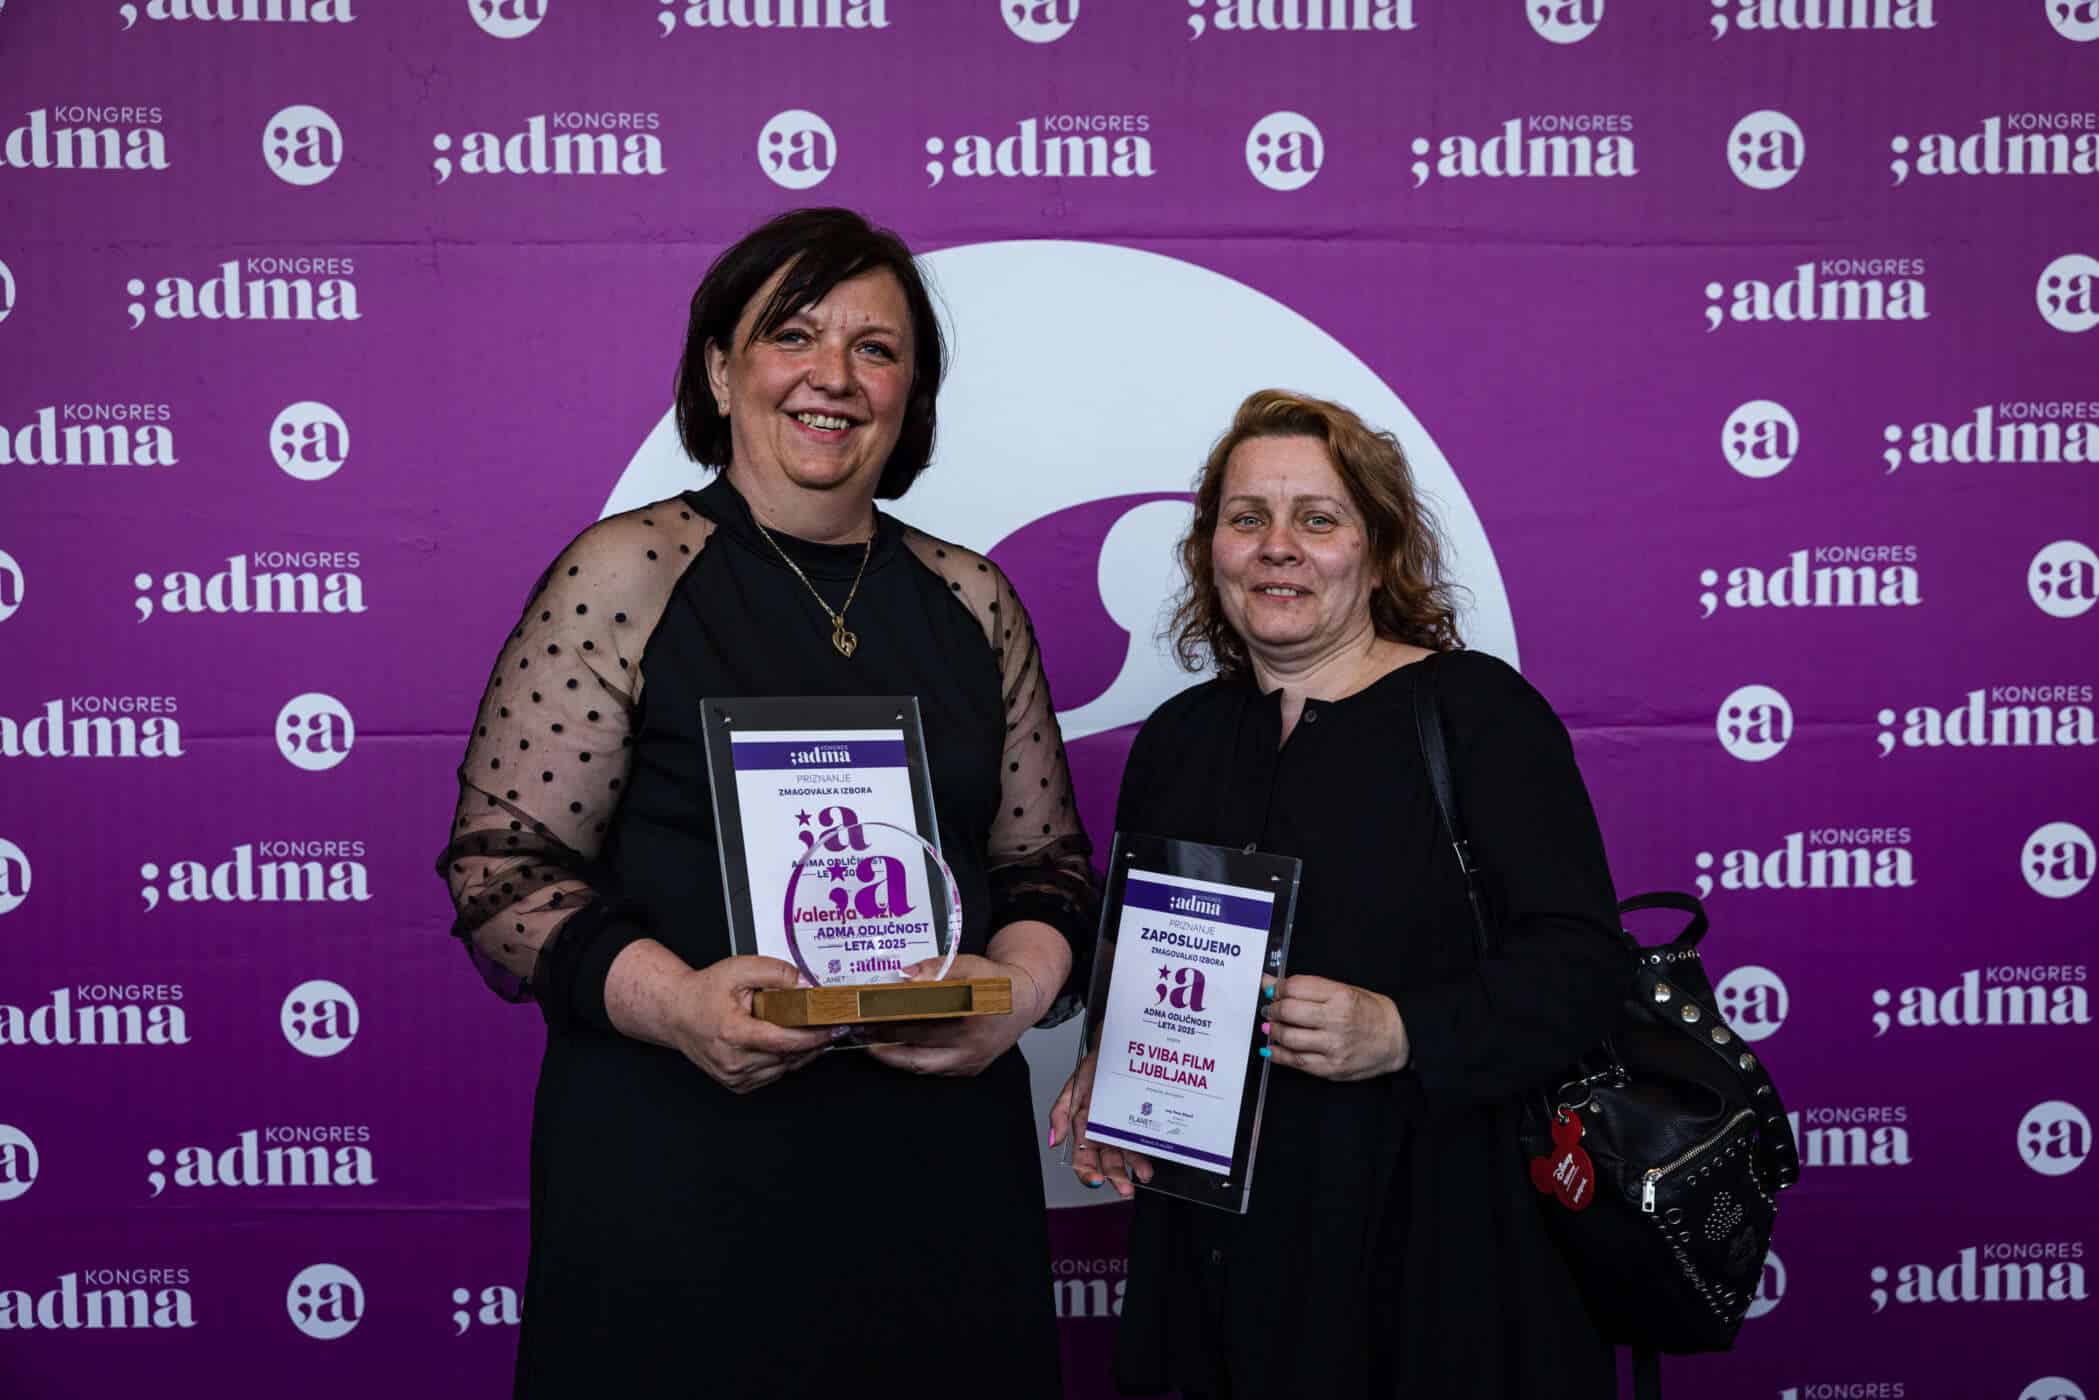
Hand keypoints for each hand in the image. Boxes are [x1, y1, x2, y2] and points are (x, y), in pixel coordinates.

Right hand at [669, 956, 833, 1093]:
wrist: (676, 1013)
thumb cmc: (704, 992)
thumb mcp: (740, 969)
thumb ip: (776, 972)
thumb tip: (806, 985)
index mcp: (733, 1033)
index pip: (784, 1041)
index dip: (814, 1036)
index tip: (835, 1028)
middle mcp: (733, 1060)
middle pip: (788, 1056)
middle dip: (814, 1042)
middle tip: (832, 1026)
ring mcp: (734, 1076)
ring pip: (784, 1069)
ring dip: (801, 1053)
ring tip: (812, 1032)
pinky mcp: (736, 1084)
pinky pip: (772, 1075)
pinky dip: (784, 1061)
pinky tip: (787, 1044)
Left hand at [864, 953, 1041, 1078]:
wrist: (1023, 1001)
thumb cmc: (994, 982)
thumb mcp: (968, 964)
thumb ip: (936, 968)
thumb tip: (904, 975)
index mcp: (972, 1011)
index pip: (922, 1013)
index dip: (891, 1011)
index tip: (867, 1007)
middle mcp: (972, 1042)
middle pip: (916, 1040)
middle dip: (882, 1033)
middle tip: (857, 1025)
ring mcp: (970, 1060)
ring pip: (919, 1063)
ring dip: (889, 1054)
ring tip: (866, 1042)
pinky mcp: (967, 1070)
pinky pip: (931, 1070)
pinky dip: (908, 1062)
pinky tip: (889, 1051)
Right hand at [1048, 1049, 1152, 1200]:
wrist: (1116, 1049)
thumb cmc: (1092, 1069)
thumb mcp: (1071, 1089)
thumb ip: (1060, 1115)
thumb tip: (1054, 1140)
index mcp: (1083, 1131)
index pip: (1083, 1160)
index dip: (1088, 1173)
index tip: (1095, 1179)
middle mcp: (1103, 1134)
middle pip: (1108, 1163)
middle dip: (1116, 1178)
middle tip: (1125, 1187)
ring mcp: (1122, 1130)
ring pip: (1128, 1155)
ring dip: (1136, 1168)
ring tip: (1144, 1173)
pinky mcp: (1139, 1122)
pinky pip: (1144, 1139)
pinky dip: (1149, 1149)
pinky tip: (1153, 1154)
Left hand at [1263, 973, 1409, 1081]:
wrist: (1398, 1040)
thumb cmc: (1372, 1013)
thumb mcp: (1345, 990)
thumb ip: (1308, 987)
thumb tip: (1271, 983)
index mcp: (1341, 996)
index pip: (1295, 987)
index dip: (1277, 988)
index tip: (1273, 990)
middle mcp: (1337, 1021)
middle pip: (1288, 1011)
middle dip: (1272, 1008)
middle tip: (1271, 1008)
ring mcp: (1334, 1047)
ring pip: (1288, 1038)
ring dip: (1274, 1030)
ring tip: (1273, 1026)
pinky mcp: (1331, 1068)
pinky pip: (1296, 1061)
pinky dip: (1278, 1054)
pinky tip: (1273, 1047)